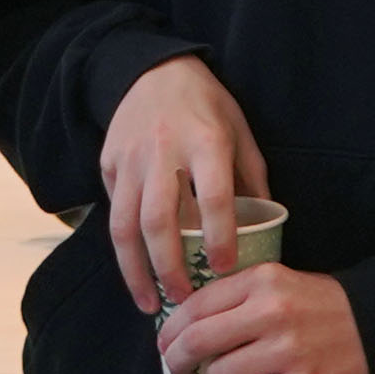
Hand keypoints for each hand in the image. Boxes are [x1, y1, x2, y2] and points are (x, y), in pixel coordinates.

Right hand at [98, 56, 268, 318]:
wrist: (154, 71)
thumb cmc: (206, 105)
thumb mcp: (239, 131)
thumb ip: (251, 178)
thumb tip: (266, 228)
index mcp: (206, 141)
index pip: (214, 197)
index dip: (221, 236)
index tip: (226, 269)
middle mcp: (163, 152)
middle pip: (159, 220)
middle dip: (169, 267)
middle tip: (183, 299)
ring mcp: (130, 159)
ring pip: (125, 225)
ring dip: (136, 271)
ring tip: (150, 302)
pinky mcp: (108, 165)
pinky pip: (113, 212)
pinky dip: (123, 249)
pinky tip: (136, 273)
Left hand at [164, 262, 369, 373]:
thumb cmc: (320, 304)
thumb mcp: (278, 282)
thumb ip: (236, 296)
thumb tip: (185, 325)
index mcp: (260, 280)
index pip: (195, 306)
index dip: (170, 330)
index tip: (166, 344)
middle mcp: (270, 312)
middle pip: (197, 341)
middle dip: (177, 361)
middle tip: (179, 371)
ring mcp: (287, 351)